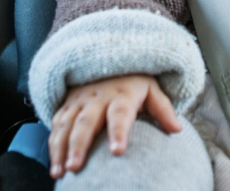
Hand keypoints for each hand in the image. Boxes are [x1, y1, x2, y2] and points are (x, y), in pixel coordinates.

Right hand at [47, 73, 180, 178]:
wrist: (109, 58)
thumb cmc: (133, 81)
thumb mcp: (151, 89)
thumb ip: (163, 109)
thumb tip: (177, 129)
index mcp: (121, 95)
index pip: (120, 113)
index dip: (118, 131)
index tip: (117, 151)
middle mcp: (97, 97)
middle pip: (86, 122)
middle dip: (78, 145)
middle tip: (75, 168)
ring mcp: (79, 100)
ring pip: (66, 124)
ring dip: (60, 148)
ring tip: (60, 172)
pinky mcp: (67, 104)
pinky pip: (56, 123)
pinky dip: (52, 143)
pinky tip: (54, 163)